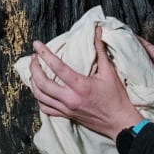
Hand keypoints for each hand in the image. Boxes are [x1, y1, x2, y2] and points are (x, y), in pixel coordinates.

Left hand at [27, 25, 143, 139]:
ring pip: (40, 97)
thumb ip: (100, 50)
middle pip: (42, 83)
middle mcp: (70, 98)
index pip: (57, 67)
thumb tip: (96, 31)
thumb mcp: (110, 72)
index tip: (36, 44)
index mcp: (80, 86)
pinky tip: (40, 91)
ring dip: (33, 83)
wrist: (119, 123)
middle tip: (34, 57)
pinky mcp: (66, 115)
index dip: (44, 53)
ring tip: (33, 72)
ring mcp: (66, 109)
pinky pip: (46, 109)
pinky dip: (39, 99)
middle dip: (34, 68)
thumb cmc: (116, 97)